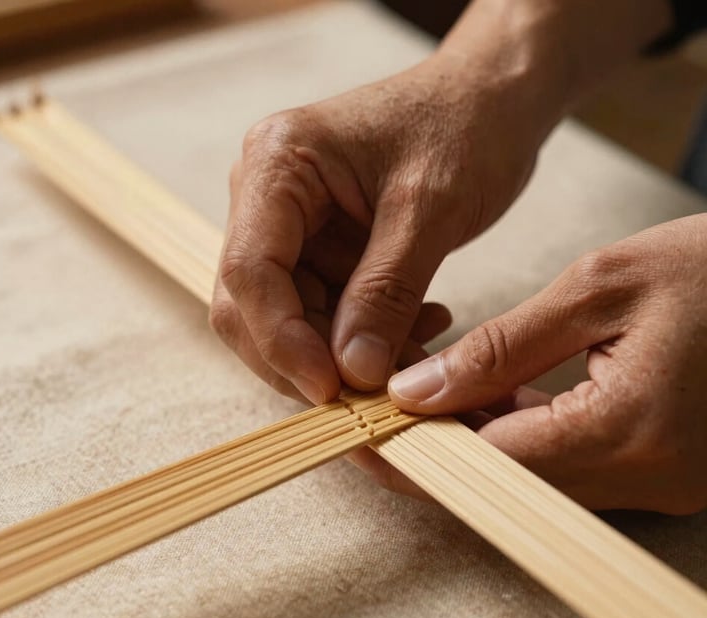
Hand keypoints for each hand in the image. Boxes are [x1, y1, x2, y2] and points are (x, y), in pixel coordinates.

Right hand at [210, 54, 546, 403]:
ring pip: (289, 320)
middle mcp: (268, 198)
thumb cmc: (465, 125)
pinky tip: (418, 330)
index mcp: (278, 165)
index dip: (281, 340)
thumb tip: (353, 373)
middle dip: (305, 357)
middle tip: (366, 392)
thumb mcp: (430, 210)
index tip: (329, 389)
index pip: (249, 270)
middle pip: (254, 304)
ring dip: (342, 355)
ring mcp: (292, 228)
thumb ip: (385, 292)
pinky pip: (326, 314)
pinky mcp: (321, 251)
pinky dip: (365, 339)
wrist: (492, 99)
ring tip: (411, 353)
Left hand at [388, 215, 706, 513]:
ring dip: (475, 441)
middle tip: (382, 410)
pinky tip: (489, 397)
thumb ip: (502, 347)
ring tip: (426, 395)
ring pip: (535, 477)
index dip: (418, 451)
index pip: (490, 466)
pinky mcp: (665, 467)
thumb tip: (418, 393)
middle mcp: (651, 477)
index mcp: (631, 431)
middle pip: (507, 482)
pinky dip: (521, 435)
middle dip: (437, 449)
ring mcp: (663, 481)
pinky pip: (571, 464)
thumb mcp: (599, 286)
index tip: (364, 430)